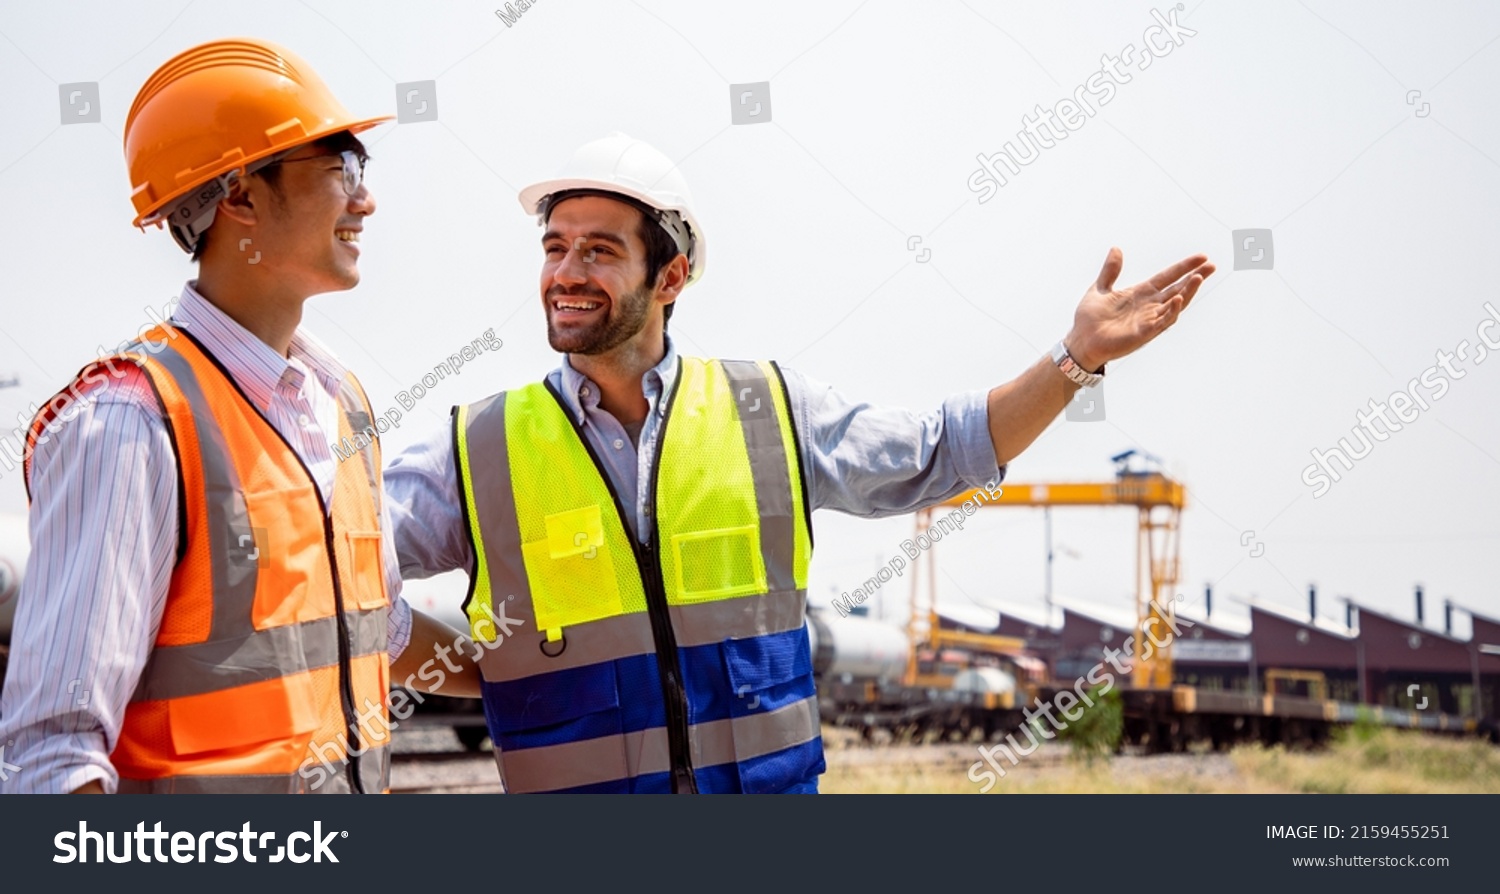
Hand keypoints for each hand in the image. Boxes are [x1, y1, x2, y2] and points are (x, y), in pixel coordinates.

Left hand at [1065, 247, 1214, 371]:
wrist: (1080, 341)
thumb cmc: (1089, 319)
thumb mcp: (1100, 288)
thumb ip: (1110, 270)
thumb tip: (1116, 249)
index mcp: (1141, 293)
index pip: (1168, 277)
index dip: (1184, 267)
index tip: (1201, 257)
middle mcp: (1149, 306)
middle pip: (1178, 289)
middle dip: (1195, 278)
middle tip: (1211, 266)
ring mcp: (1148, 320)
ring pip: (1174, 305)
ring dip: (1187, 292)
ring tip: (1198, 278)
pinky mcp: (1143, 333)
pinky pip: (1161, 322)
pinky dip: (1171, 311)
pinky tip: (1177, 299)